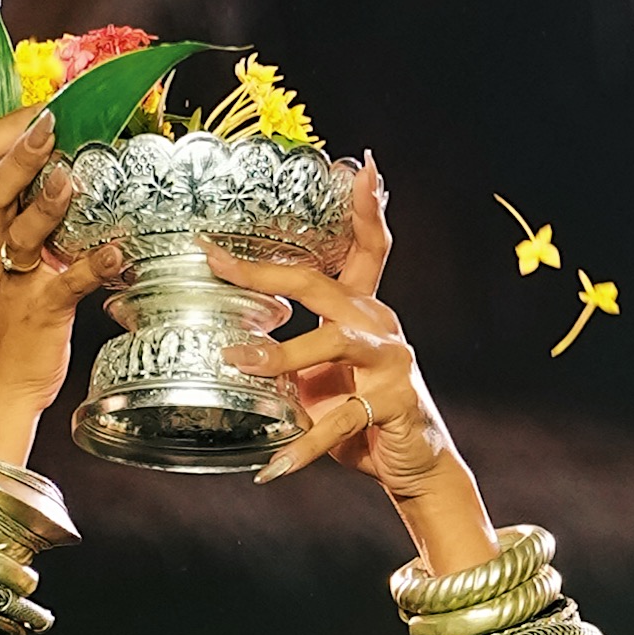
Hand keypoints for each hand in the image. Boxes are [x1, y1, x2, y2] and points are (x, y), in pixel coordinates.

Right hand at [0, 108, 109, 465]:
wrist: (2, 388)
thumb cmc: (16, 322)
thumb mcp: (14, 260)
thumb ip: (31, 216)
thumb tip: (69, 167)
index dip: (6, 132)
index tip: (40, 111)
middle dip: (20, 154)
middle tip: (49, 126)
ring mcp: (18, 280)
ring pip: (21, 233)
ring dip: (46, 204)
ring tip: (72, 180)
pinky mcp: (43, 312)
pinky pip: (67, 284)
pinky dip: (93, 267)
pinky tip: (117, 253)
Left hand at [209, 166, 495, 572]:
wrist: (415, 469)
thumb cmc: (362, 422)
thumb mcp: (319, 383)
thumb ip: (287, 362)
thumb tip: (227, 355)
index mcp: (363, 309)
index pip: (365, 246)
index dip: (361, 206)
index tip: (356, 165)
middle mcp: (379, 324)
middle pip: (321, 283)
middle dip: (265, 270)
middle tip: (218, 260)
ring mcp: (392, 360)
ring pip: (331, 344)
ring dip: (279, 354)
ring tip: (236, 363)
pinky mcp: (395, 402)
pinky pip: (340, 419)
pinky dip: (302, 445)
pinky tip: (274, 466)